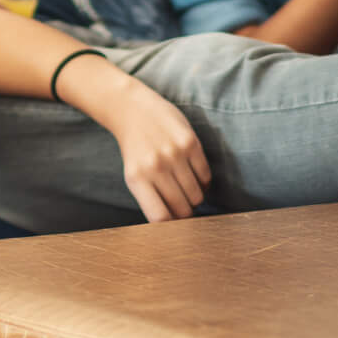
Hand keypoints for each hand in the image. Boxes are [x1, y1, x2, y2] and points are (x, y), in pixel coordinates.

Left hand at [96, 76, 211, 222]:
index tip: (176, 226)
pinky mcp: (190, 142)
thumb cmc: (135, 149)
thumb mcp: (133, 174)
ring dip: (196, 197)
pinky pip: (205, 175)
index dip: (172, 227)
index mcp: (136, 180)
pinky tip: (195, 175)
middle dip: (186, 212)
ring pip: (196, 194)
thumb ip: (151, 197)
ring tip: (189, 190)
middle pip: (182, 208)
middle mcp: (155, 167)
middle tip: (185, 206)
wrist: (133, 110)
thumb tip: (174, 225)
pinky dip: (203, 181)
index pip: (160, 218)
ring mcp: (174, 154)